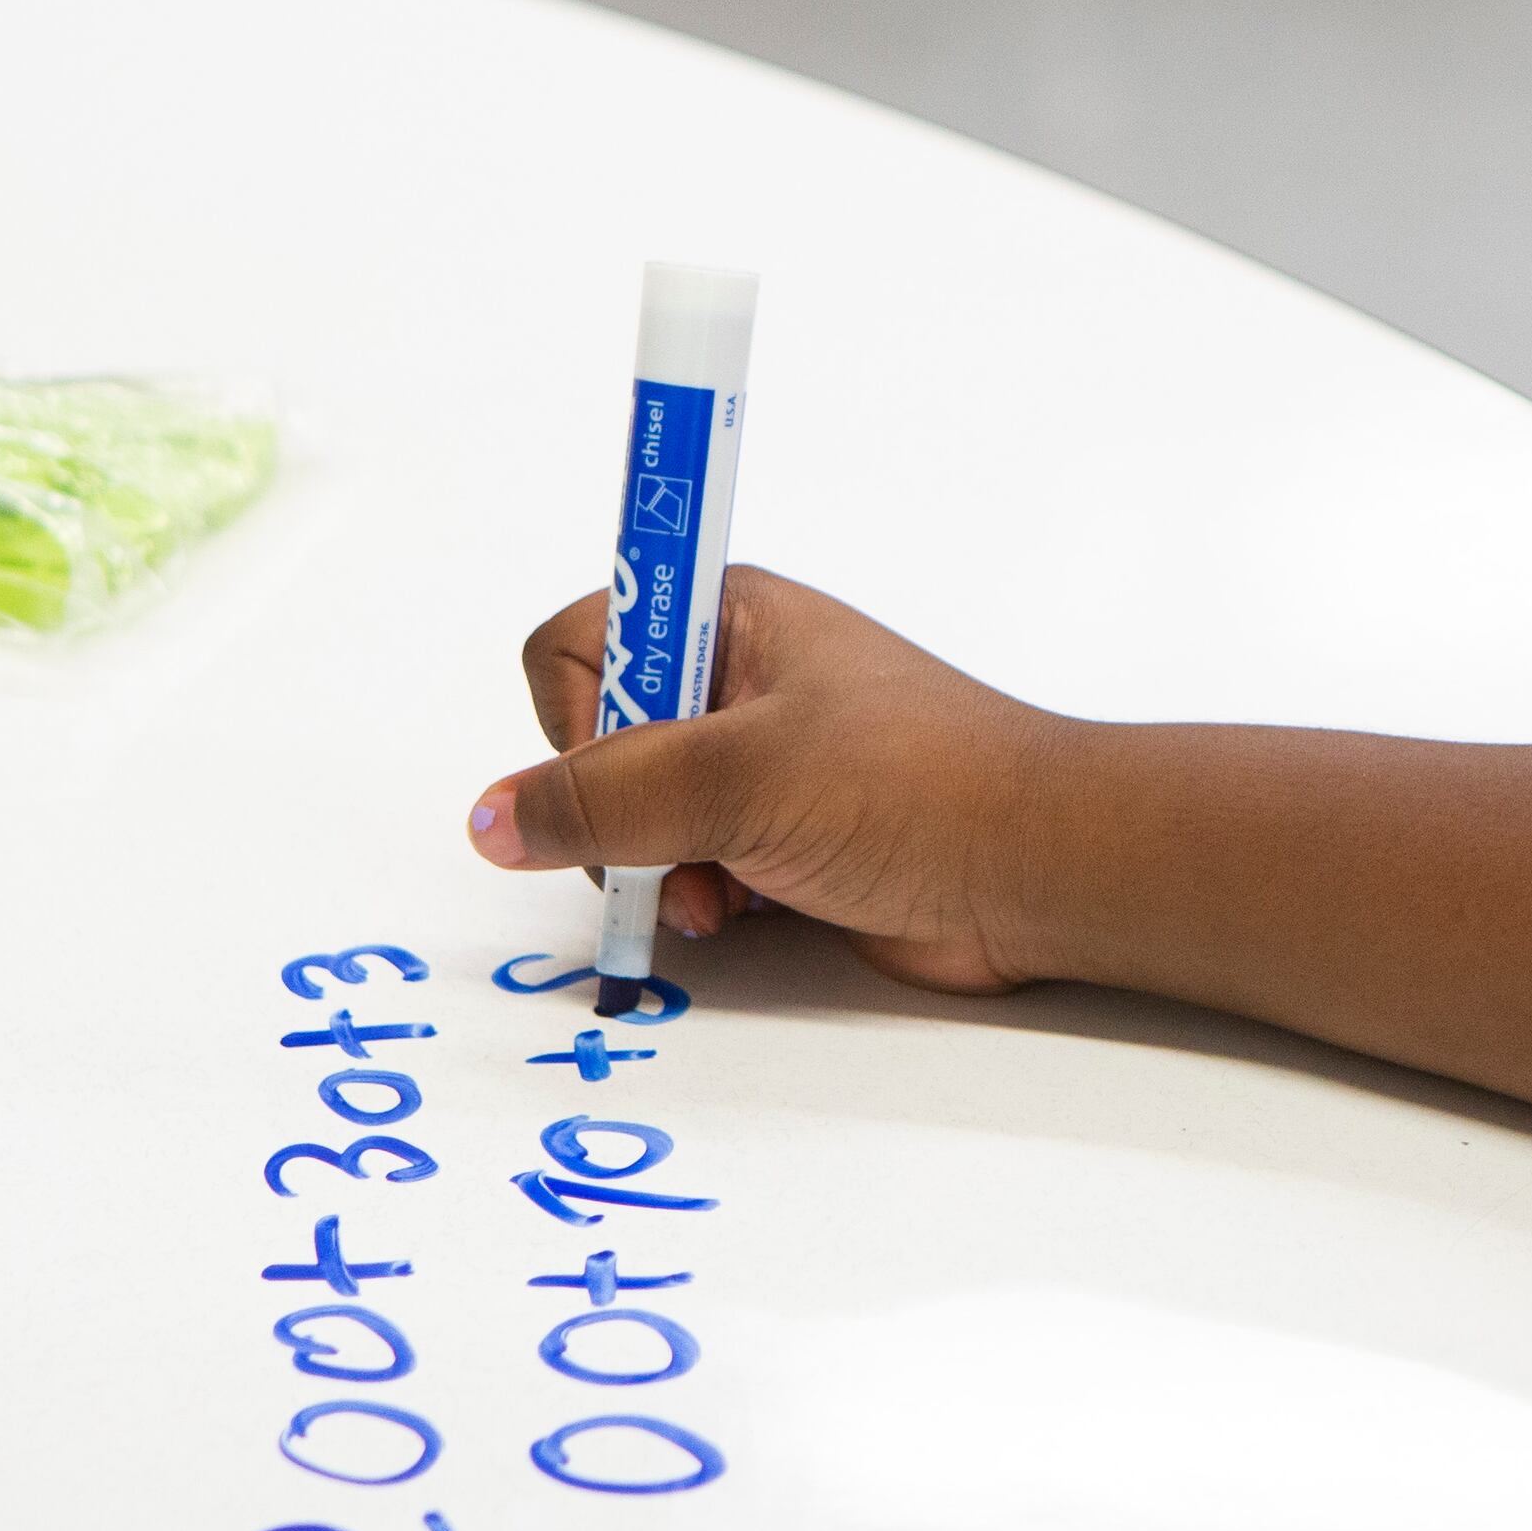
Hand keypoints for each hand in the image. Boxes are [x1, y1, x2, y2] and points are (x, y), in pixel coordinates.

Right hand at [469, 569, 1066, 995]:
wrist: (1039, 874)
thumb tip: (492, 820)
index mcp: (730, 617)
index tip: (626, 763)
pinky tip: (747, 914)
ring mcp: (759, 765)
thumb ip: (604, 799)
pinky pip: (688, 868)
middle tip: (681, 851)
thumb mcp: (740, 778)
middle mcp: (737, 682)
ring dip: (662, 871)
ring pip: (638, 819)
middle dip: (621, 818)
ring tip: (725, 894)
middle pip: (597, 744)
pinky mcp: (780, 839)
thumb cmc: (920, 787)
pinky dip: (700, 899)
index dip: (579, 716)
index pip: (579, 643)